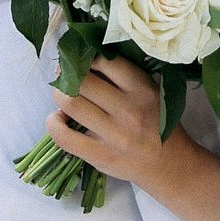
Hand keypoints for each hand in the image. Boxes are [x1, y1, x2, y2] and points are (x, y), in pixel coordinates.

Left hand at [46, 56, 206, 195]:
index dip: (85, 58)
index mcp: (142, 88)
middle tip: (65, 79)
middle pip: (82, 80)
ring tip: (63, 98)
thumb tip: (80, 59)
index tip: (79, 61)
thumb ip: (120, 77)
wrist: (166, 162)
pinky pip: (64, 136)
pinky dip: (53, 124)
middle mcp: (129, 110)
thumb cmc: (153, 121)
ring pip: (71, 103)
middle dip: (67, 77)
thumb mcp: (147, 92)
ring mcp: (115, 135)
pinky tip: (57, 119)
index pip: (104, 61)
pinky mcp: (101, 156)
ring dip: (59, 97)